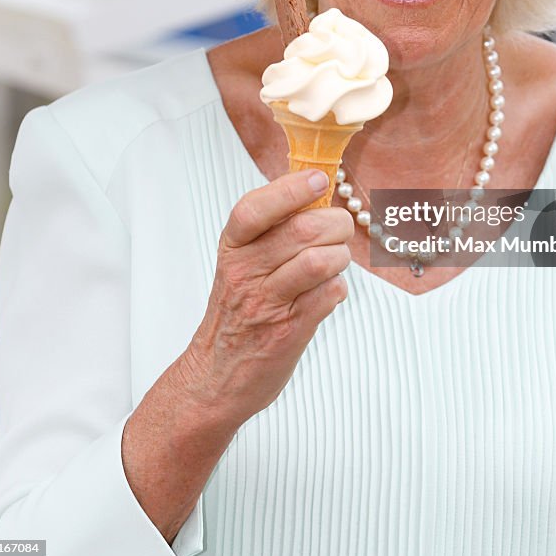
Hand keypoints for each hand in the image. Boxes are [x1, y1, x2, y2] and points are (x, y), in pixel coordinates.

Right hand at [177, 170, 352, 429]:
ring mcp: (266, 303)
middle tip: (340, 229)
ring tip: (336, 261)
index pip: (254, 209)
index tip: (319, 179)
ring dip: (341, 256)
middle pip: (302, 230)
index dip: (290, 189)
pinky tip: (328, 291)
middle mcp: (245, 273)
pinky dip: (338, 288)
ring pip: (319, 261)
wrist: (215, 377)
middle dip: (336, 224)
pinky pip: (329, 295)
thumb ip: (272, 229)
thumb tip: (316, 189)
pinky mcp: (288, 331)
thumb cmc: (236, 311)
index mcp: (233, 248)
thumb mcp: (241, 263)